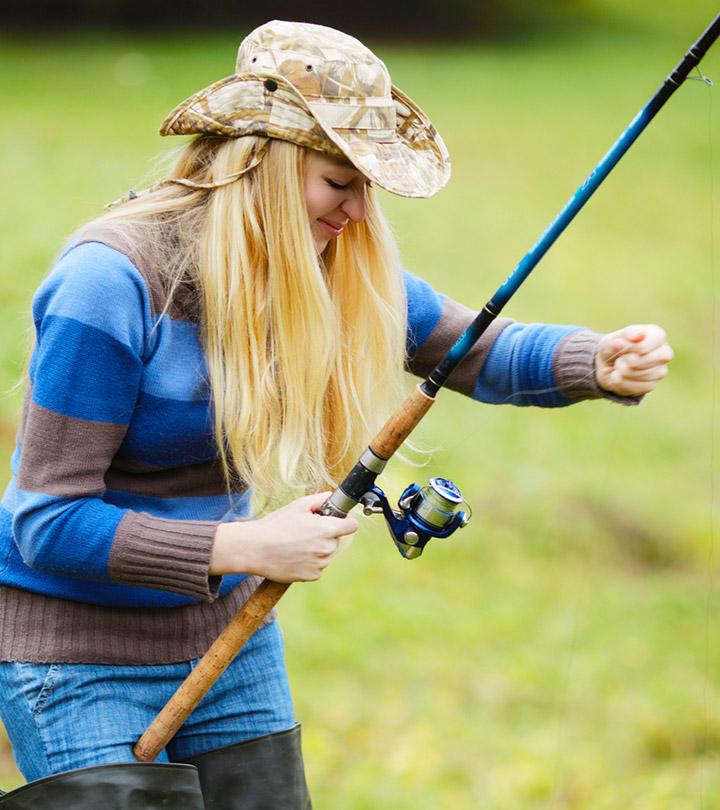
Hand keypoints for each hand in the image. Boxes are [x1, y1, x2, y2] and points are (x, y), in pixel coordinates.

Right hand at [211, 492, 357, 581]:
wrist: (255, 548)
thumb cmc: (275, 525)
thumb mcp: (298, 506)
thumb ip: (320, 499)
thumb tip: (332, 498)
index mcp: (327, 529)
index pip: (352, 526)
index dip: (346, 522)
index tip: (340, 521)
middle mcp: (327, 548)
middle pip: (335, 540)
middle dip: (325, 535)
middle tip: (304, 532)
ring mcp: (320, 564)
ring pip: (325, 554)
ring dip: (316, 550)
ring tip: (295, 544)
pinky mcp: (312, 576)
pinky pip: (317, 567)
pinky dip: (308, 563)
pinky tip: (293, 556)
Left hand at [595, 324, 672, 396]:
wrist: (606, 365)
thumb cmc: (613, 347)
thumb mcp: (614, 338)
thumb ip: (625, 336)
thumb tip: (637, 335)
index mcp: (657, 335)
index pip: (645, 346)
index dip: (628, 348)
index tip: (618, 344)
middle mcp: (664, 353)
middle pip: (642, 361)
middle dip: (624, 361)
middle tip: (619, 357)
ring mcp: (661, 370)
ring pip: (638, 375)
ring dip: (621, 372)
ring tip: (619, 366)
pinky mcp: (652, 385)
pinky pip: (636, 387)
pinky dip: (622, 383)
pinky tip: (621, 376)